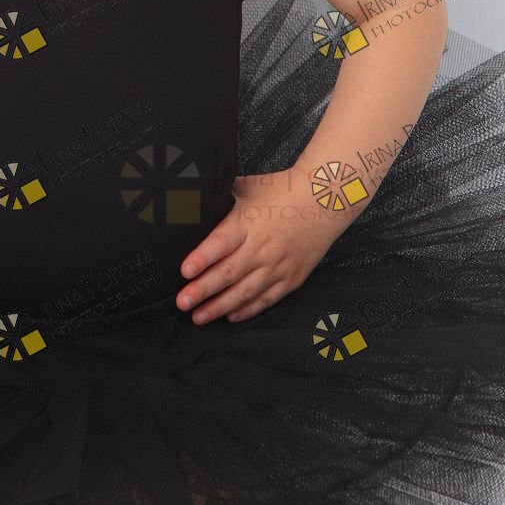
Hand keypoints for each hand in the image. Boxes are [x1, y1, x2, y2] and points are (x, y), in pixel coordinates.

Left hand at [175, 168, 339, 324]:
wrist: (323, 201)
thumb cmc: (282, 191)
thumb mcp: (247, 187)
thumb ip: (221, 195)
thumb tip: (192, 195)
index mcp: (248, 223)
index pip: (221, 242)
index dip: (202, 258)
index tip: (184, 271)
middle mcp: (262, 247)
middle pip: (229, 273)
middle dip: (203, 290)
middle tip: (182, 302)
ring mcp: (278, 266)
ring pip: (245, 292)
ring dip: (220, 306)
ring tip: (199, 316)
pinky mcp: (291, 278)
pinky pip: (266, 299)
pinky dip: (248, 310)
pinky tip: (231, 317)